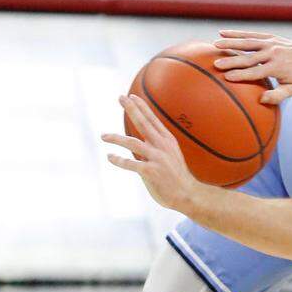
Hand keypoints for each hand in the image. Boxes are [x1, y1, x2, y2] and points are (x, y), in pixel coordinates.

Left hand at [102, 94, 202, 211]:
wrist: (188, 195)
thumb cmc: (176, 176)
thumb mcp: (170, 156)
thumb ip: (155, 147)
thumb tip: (136, 141)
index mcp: (168, 141)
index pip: (153, 120)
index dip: (142, 107)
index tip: (131, 96)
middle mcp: (163, 146)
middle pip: (144, 123)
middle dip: (131, 109)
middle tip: (120, 97)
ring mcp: (157, 158)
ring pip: (132, 142)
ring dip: (116, 138)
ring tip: (103, 136)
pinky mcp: (151, 172)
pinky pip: (130, 163)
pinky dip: (118, 160)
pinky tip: (110, 157)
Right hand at [214, 31, 291, 103]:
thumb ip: (278, 95)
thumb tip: (261, 100)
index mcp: (277, 67)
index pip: (255, 72)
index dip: (241, 75)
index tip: (226, 77)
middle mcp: (273, 53)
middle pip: (249, 58)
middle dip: (232, 61)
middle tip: (216, 64)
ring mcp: (271, 43)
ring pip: (247, 43)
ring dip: (231, 43)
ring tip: (215, 45)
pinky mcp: (269, 37)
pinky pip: (251, 35)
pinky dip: (237, 33)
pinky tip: (222, 33)